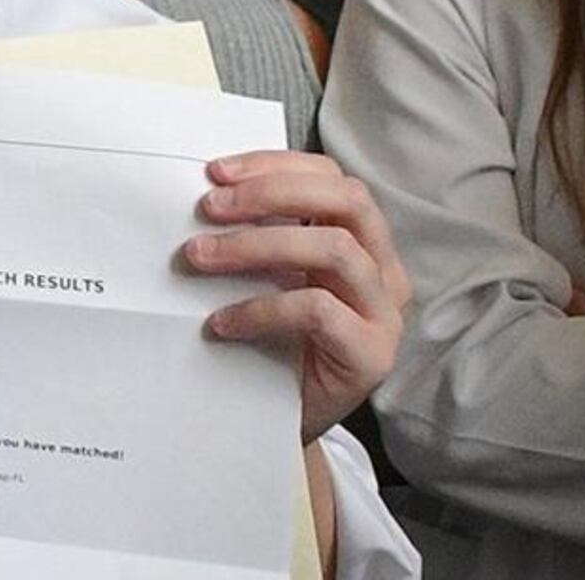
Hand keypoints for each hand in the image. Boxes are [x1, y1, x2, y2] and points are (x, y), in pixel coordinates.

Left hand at [185, 149, 409, 439]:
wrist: (277, 419)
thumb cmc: (269, 339)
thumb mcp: (264, 276)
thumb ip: (256, 235)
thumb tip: (201, 194)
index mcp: (360, 239)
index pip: (330, 177)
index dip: (274, 165)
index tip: (215, 172)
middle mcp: (383, 270)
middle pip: (348, 200)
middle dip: (273, 193)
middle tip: (209, 207)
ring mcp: (384, 313)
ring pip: (336, 250)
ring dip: (258, 245)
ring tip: (200, 257)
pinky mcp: (372, 354)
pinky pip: (318, 311)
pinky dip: (262, 308)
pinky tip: (220, 323)